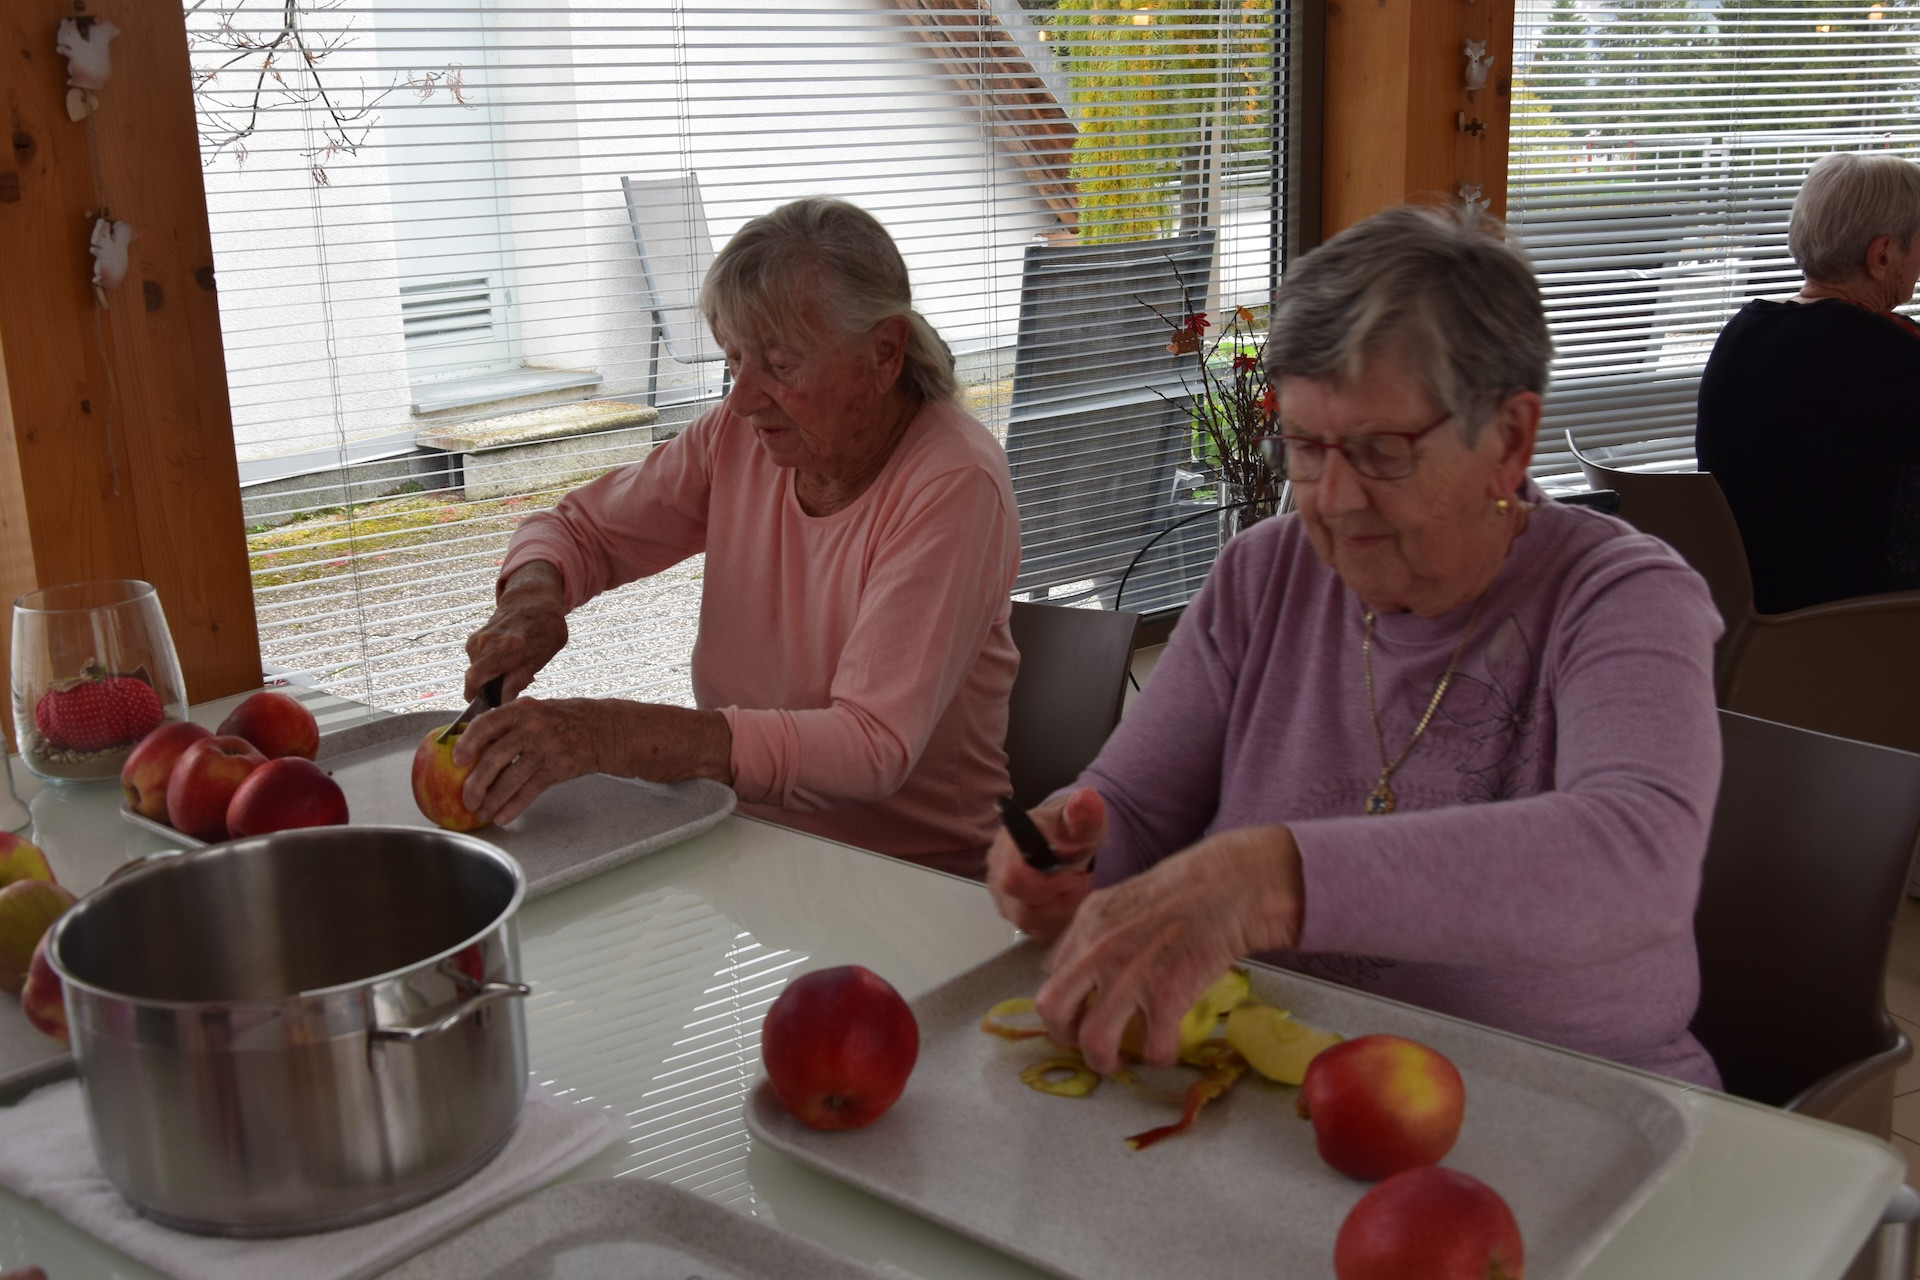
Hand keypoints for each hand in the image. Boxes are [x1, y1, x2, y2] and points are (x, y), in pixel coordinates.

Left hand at [453, 697, 611, 825]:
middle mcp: (533, 728)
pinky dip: (515, 806)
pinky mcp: (557, 769)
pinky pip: (530, 791)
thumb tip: (472, 745)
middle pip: (496, 757)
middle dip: (476, 782)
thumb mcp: (536, 711)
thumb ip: (508, 724)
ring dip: (493, 799)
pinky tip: (503, 815)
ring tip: (481, 811)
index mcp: (522, 710)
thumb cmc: (565, 720)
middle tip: (465, 798)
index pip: (487, 723)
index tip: (456, 759)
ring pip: (512, 779)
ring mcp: (546, 749)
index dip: (468, 742)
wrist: (605, 729)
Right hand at [465, 562, 568, 701]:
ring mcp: (477, 639)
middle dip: (488, 690)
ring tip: (513, 671)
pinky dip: (488, 667)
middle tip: (510, 687)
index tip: (491, 707)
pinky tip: (506, 661)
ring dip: (490, 678)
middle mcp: (486, 642)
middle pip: (474, 679)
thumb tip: (503, 701)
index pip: (476, 679)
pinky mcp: (473, 639)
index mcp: (507, 647)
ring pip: (476, 672)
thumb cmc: (545, 627)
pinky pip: (476, 663)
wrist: (532, 599)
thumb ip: (521, 678)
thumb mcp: (543, 655)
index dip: (478, 698)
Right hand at [986, 787, 1105, 943]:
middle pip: (1023, 908)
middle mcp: (996, 870)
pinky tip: (1068, 901)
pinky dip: (1059, 920)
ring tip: (1076, 888)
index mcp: (1009, 842)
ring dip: (1062, 911)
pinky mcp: (1013, 915)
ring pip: (1031, 923)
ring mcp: (1002, 896)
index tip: (1074, 873)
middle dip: (1060, 899)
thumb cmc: (1073, 832)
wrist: (1068, 842)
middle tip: (1080, 881)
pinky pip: (1036, 932)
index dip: (1049, 884)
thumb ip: (1085, 814)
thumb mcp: (1085, 821)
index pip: (1013, 878)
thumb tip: (1085, 800)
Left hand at [1034, 825, 1303, 1073]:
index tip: (1077, 1015)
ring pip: (1094, 1041)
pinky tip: (1165, 1051)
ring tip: (1119, 1062)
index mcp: (1087, 923)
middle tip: (1086, 1044)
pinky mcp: (1166, 997)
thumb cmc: (1184, 890)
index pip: (1051, 976)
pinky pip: (1153, 1048)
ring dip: (1104, 1061)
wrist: (1228, 888)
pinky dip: (1158, 1058)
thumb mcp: (1122, 900)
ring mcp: (1130, 976)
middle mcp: (1099, 951)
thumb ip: (1097, 931)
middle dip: (1066, 1037)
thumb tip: (1083, 965)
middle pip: (1054, 1010)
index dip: (1063, 1004)